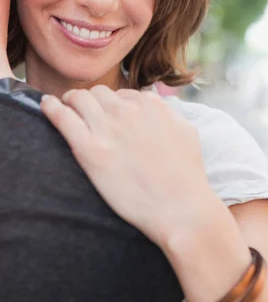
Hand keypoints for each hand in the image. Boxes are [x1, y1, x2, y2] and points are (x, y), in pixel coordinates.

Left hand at [40, 86, 216, 245]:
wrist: (180, 208)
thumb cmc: (187, 176)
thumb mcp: (186, 131)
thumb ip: (168, 113)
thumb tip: (155, 106)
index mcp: (151, 105)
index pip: (123, 93)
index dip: (114, 104)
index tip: (109, 115)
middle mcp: (128, 111)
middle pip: (99, 93)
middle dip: (92, 101)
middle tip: (85, 115)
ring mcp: (108, 129)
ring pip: (79, 98)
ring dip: (71, 101)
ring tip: (66, 110)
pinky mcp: (90, 151)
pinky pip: (62, 117)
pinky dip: (51, 107)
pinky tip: (46, 105)